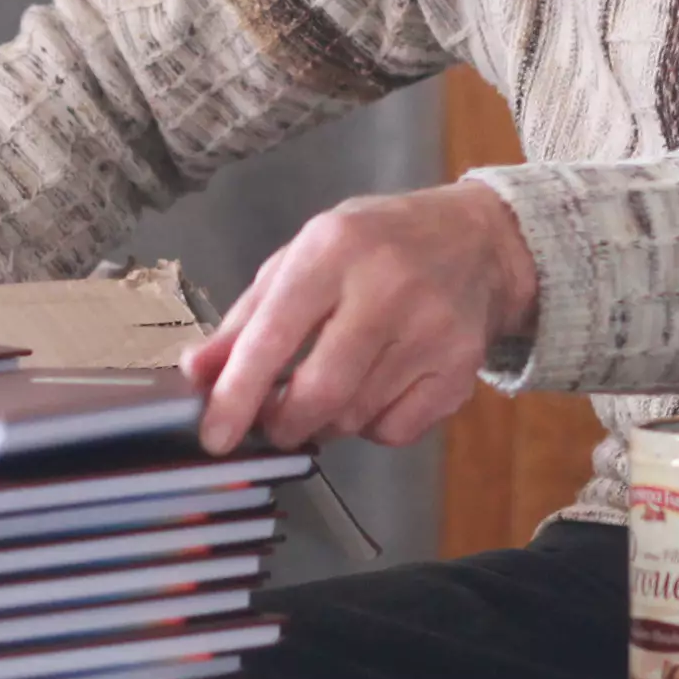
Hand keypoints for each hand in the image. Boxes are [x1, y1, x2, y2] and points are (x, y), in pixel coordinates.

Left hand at [181, 180, 537, 454]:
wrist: (480, 242)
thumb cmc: (376, 244)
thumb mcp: (305, 257)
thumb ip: (249, 316)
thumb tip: (198, 374)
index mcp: (335, 249)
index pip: (274, 335)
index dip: (237, 393)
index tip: (215, 436)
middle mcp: (387, 287)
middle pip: (320, 392)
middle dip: (284, 423)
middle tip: (274, 421)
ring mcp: (432, 330)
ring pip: (355, 418)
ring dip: (327, 421)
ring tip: (330, 388)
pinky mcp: (461, 367)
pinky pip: (396, 430)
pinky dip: (372, 426)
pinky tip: (376, 390)